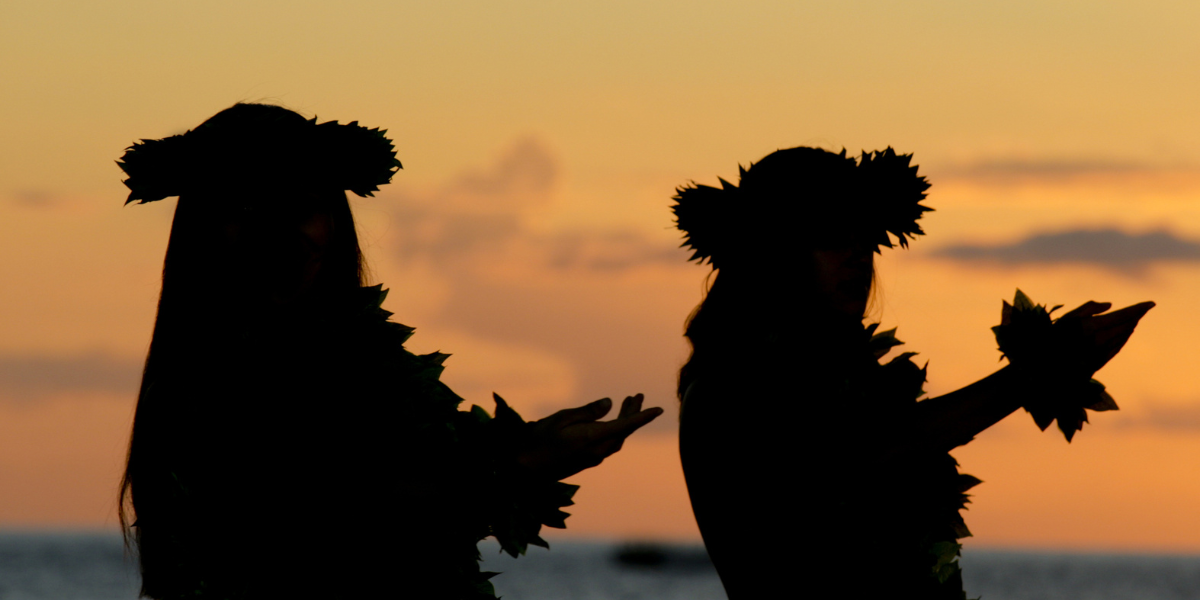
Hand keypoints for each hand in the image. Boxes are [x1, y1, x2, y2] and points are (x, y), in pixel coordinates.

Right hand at [516, 394, 662, 480]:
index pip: (625, 426)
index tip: (659, 409)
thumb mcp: (561, 419)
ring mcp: (592, 459)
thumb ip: (587, 412)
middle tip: (637, 396)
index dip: (643, 416)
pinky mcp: (586, 462)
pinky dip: (615, 431)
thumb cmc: (538, 441)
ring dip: (625, 422)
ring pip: (617, 440)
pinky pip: (608, 446)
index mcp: (593, 439)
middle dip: (633, 414)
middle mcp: (597, 451)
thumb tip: (609, 403)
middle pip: (623, 432)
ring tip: (627, 404)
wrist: (525, 472)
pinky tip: (610, 422)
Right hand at [1057, 300, 1154, 373]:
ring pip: (1124, 336)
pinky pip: (1118, 345)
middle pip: (1127, 325)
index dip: (1139, 309)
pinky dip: (1124, 336)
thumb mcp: (1066, 318)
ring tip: (1135, 318)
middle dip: (1136, 316)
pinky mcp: (1101, 361)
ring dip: (1131, 325)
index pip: (1123, 315)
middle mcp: (1101, 341)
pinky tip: (1126, 332)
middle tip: (1144, 308)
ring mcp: (1102, 353)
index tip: (1151, 303)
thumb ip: (1088, 308)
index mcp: (1092, 327)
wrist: (1048, 367)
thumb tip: (1110, 305)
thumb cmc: (1053, 338)